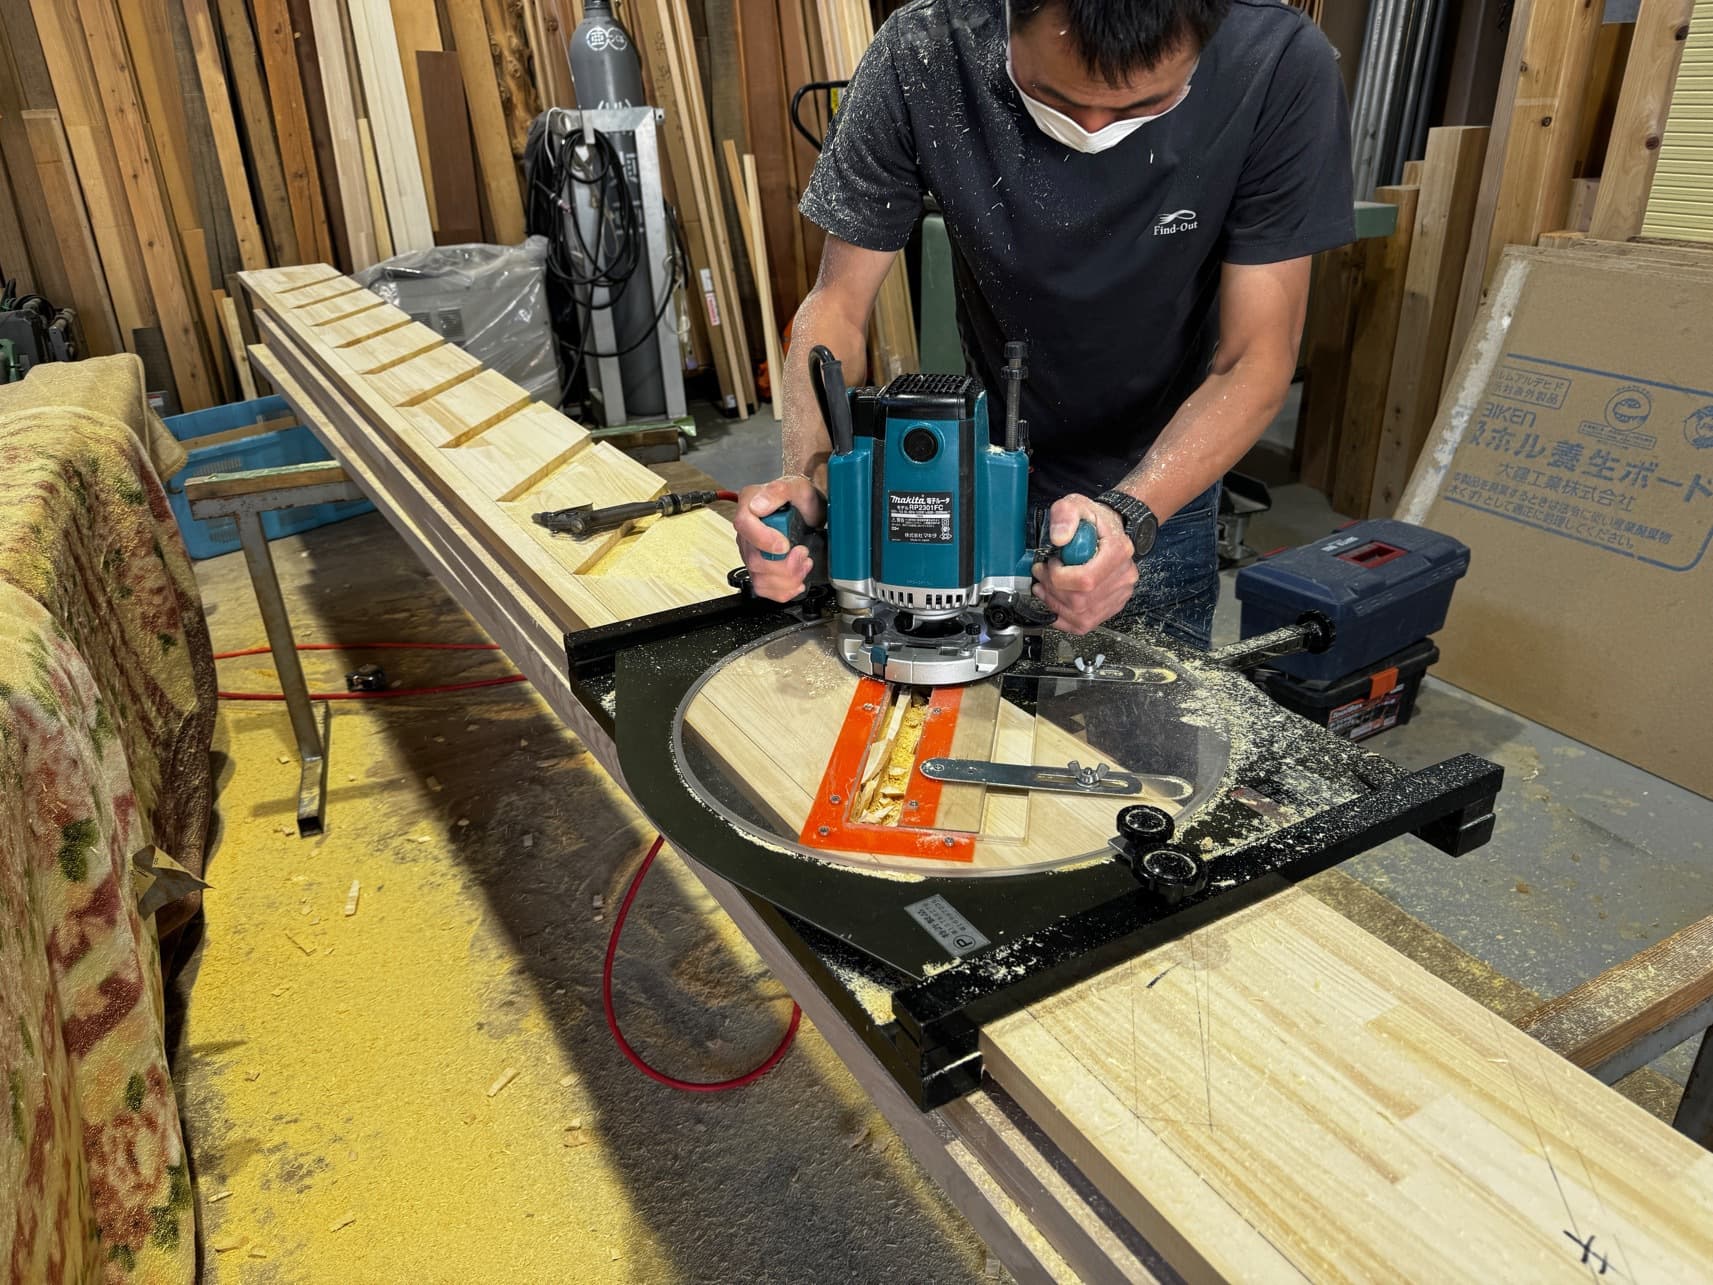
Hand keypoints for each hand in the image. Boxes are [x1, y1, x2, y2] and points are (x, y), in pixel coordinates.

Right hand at [734, 475, 826, 601]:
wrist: (811, 512)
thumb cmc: (802, 499)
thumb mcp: (797, 487)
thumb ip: (778, 490)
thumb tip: (757, 505)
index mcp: (749, 505)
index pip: (744, 525)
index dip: (763, 540)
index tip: (785, 546)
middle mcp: (746, 531)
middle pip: (754, 559)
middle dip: (784, 565)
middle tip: (803, 553)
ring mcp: (752, 552)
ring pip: (759, 579)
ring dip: (788, 579)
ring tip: (803, 564)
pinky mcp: (760, 569)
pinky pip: (764, 589)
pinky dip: (784, 590)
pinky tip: (797, 580)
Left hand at [1031, 494, 1135, 634]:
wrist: (1110, 530)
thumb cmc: (1094, 520)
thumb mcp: (1077, 504)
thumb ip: (1065, 515)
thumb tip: (1058, 538)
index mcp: (1118, 551)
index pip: (1086, 579)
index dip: (1059, 577)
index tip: (1050, 563)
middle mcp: (1124, 576)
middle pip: (1082, 601)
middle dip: (1052, 591)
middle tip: (1041, 575)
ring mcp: (1120, 593)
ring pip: (1082, 616)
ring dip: (1055, 605)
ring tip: (1043, 588)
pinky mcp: (1113, 605)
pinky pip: (1086, 624)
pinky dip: (1064, 618)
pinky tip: (1054, 603)